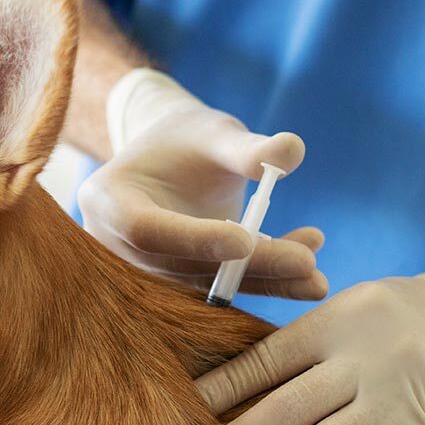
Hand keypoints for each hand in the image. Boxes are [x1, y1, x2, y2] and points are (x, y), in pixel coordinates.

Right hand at [77, 69, 326, 298]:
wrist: (168, 162)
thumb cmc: (185, 141)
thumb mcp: (212, 132)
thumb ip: (246, 148)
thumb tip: (292, 150)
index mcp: (108, 200)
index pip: (147, 229)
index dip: (195, 239)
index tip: (248, 240)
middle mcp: (116, 248)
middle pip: (182, 267)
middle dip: (247, 269)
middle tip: (305, 263)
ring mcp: (143, 274)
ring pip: (206, 287)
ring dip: (263, 283)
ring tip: (316, 275)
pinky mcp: (174, 289)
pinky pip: (220, 292)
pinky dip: (264, 285)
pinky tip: (308, 278)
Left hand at [183, 256, 424, 424]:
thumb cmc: (391, 317)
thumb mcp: (345, 310)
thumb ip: (296, 345)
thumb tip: (224, 390)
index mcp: (332, 324)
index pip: (264, 362)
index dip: (219, 391)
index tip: (178, 416)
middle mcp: (360, 362)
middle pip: (284, 409)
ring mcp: (393, 400)